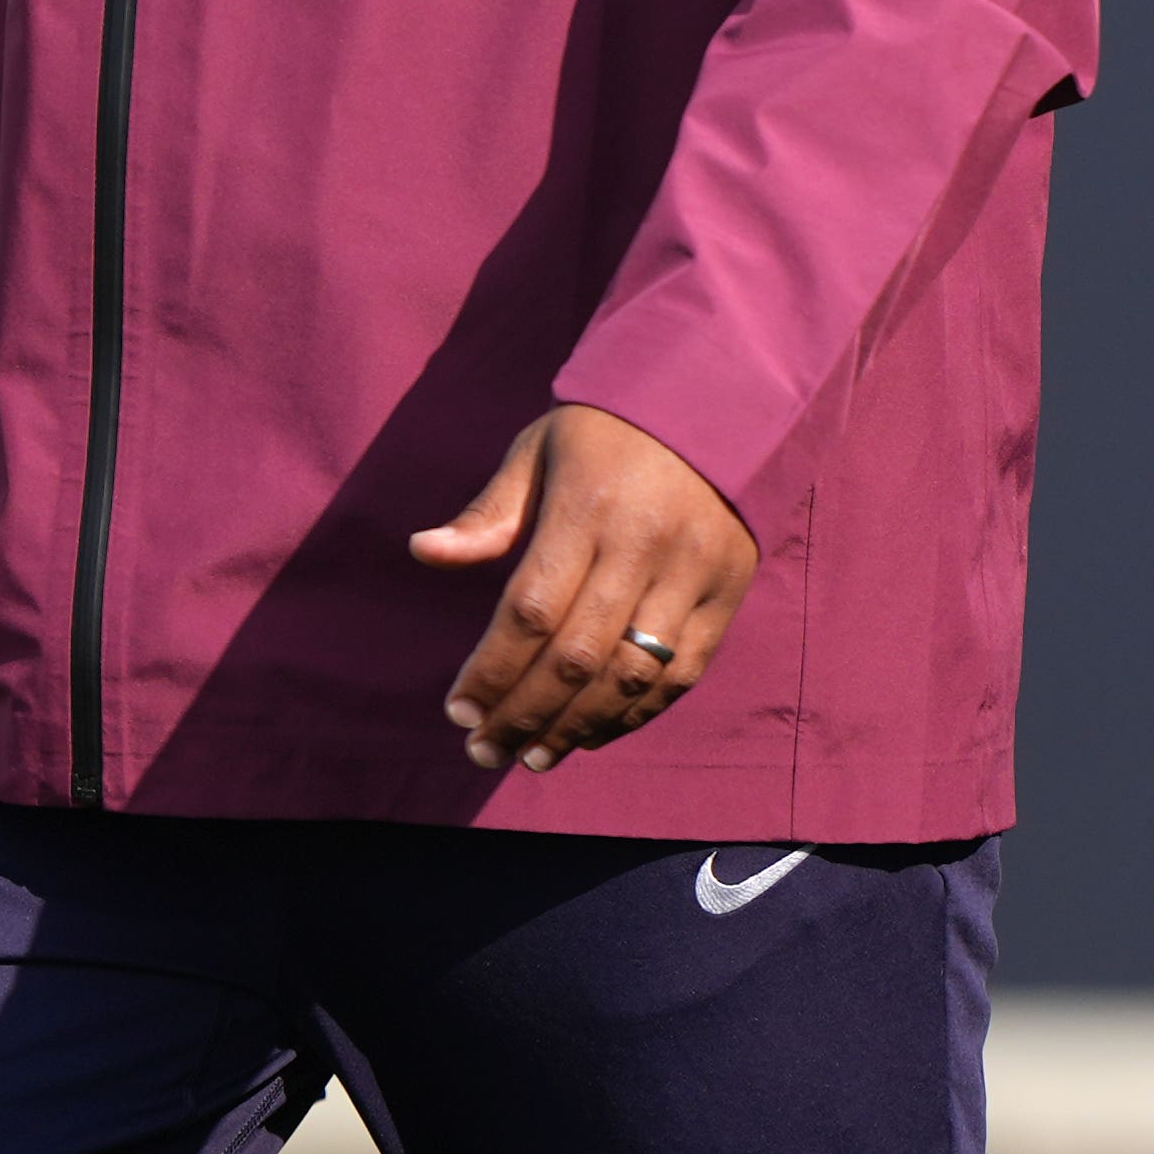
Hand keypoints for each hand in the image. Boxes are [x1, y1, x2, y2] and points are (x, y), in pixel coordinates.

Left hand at [411, 404, 757, 775]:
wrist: (721, 396)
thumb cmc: (610, 430)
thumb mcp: (541, 450)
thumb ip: (489, 513)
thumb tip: (423, 552)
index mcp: (588, 506)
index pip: (530, 611)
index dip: (490, 672)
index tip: (457, 712)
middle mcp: (645, 543)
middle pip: (577, 656)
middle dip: (523, 715)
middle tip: (484, 752)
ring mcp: (694, 570)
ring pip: (630, 675)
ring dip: (576, 727)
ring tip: (534, 757)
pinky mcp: (731, 588)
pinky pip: (681, 672)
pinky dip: (635, 714)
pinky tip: (594, 733)